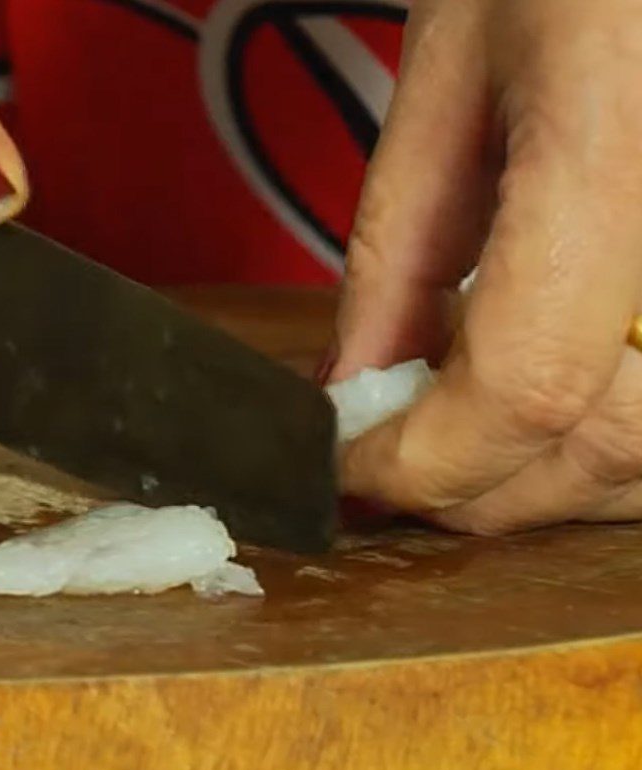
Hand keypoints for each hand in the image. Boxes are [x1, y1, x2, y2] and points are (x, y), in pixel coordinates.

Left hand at [332, 0, 641, 533]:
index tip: (352, 468)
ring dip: (536, 482)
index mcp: (614, 147)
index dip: (424, 460)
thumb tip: (353, 393)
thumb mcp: (445, 84)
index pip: (525, 382)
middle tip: (392, 461)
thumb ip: (396, 254)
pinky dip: (595, 450)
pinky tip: (533, 412)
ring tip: (454, 436)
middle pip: (605, 450)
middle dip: (473, 488)